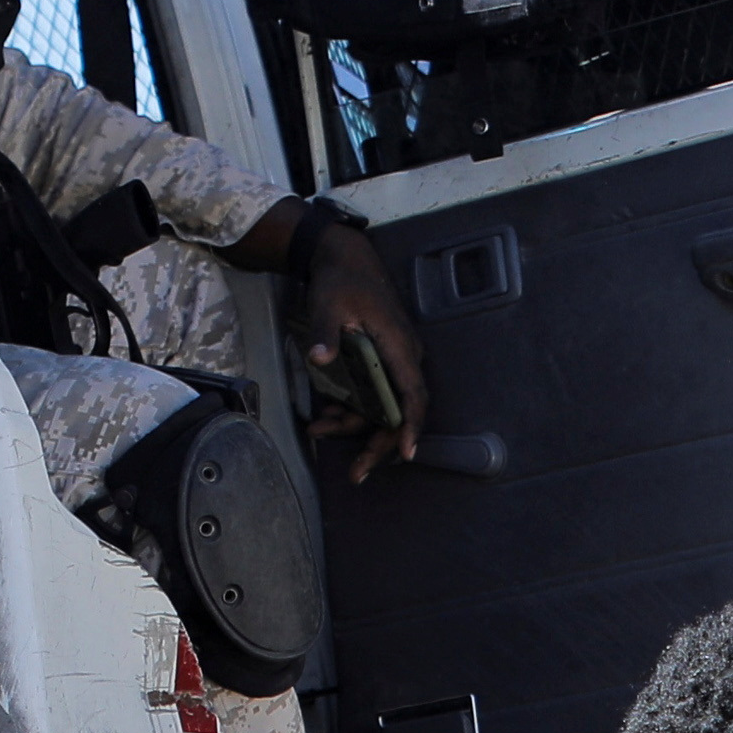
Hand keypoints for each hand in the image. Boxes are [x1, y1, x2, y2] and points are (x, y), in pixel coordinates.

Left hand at [296, 230, 428, 480]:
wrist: (345, 259)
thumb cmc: (342, 281)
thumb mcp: (328, 304)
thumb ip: (327, 334)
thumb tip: (320, 359)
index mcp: (398, 347)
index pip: (413, 395)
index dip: (411, 426)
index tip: (406, 452)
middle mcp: (402, 360)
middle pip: (398, 413)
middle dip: (377, 446)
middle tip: (355, 474)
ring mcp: (392, 362)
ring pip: (380, 408)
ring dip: (352, 425)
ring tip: (318, 431)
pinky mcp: (380, 363)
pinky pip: (371, 396)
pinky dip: (350, 409)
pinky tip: (324, 415)